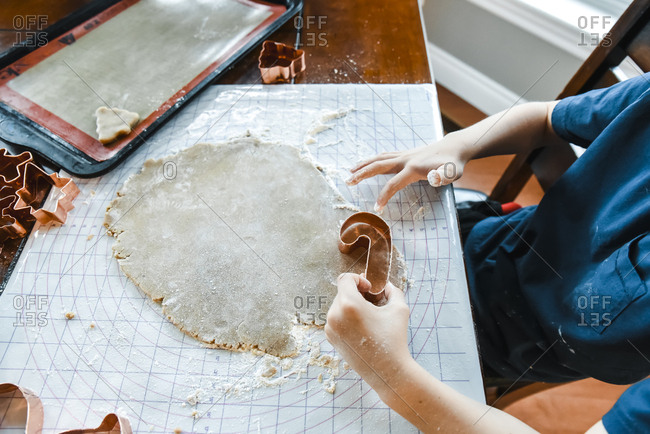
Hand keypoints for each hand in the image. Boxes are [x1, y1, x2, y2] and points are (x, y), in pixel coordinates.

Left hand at [325, 273, 412, 390]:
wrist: (388, 371)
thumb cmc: (394, 339)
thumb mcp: (399, 309)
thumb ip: (393, 290)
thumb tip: (386, 286)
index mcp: (348, 304)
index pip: (344, 279)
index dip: (358, 279)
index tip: (369, 289)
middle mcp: (334, 315)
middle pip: (342, 292)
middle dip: (357, 294)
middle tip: (372, 303)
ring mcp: (330, 328)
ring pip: (338, 306)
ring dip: (352, 306)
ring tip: (368, 318)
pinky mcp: (331, 338)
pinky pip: (336, 320)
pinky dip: (347, 319)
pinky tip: (362, 328)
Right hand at [346, 135, 467, 211]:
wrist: (455, 147)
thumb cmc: (454, 164)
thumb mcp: (453, 172)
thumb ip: (444, 176)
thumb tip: (434, 178)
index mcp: (413, 167)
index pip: (393, 184)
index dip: (383, 196)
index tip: (376, 209)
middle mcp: (405, 159)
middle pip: (378, 166)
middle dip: (362, 174)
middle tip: (347, 182)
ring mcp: (404, 155)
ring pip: (379, 158)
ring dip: (363, 165)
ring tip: (350, 171)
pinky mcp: (405, 154)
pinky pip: (384, 156)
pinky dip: (373, 160)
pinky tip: (367, 163)